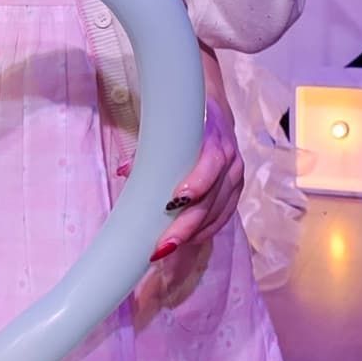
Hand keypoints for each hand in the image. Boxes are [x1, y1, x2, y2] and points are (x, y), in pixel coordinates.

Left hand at [149, 95, 242, 259]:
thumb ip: (149, 148)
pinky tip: (190, 240)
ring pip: (218, 213)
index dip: (197, 184)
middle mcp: (230, 161)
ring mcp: (236, 177)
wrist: (215, 112)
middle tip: (163, 244)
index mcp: (215, 141)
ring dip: (194, 233)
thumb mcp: (170, 126)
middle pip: (211, 199)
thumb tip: (125, 171)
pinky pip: (224, 216)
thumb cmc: (186, 123)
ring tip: (168, 248)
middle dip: (187, 224)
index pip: (211, 165)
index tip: (175, 202)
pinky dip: (206, 230)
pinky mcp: (236, 190)